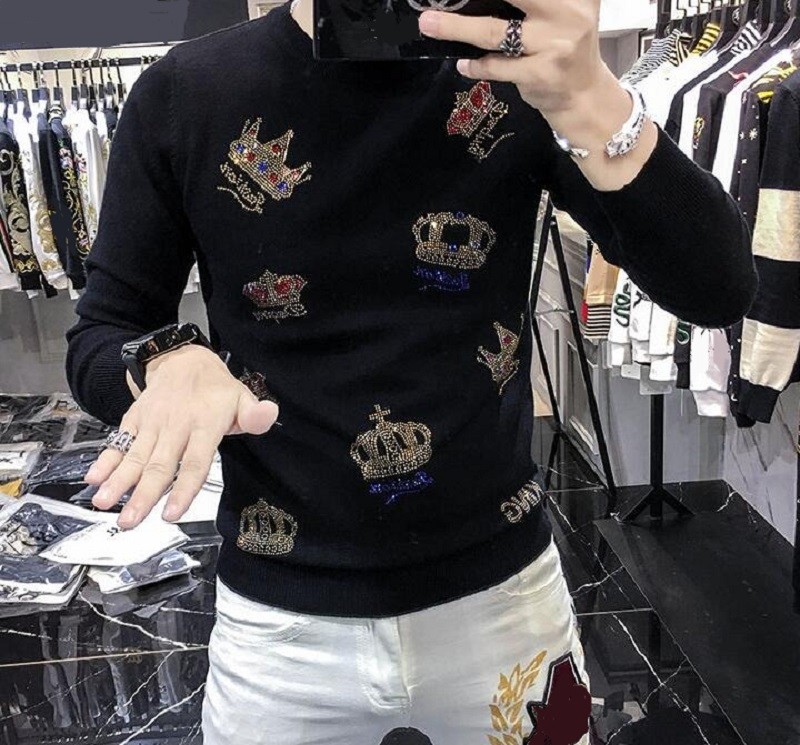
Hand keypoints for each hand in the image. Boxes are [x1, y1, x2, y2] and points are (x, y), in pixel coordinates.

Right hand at [84, 345, 278, 529]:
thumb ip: (255, 415)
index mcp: (204, 423)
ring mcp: (153, 422)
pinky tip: (94, 478)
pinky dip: (105, 459)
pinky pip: (119, 440)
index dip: (183, 489)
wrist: (183, 359)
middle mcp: (176, 425)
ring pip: (136, 455)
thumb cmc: (216, 389)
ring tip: (104, 503)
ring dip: (119, 481)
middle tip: (130, 521)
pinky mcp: (135, 419)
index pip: (195, 461)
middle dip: (143, 494)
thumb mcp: (242, 398)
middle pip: (160, 465)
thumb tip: (270, 414)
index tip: (171, 514)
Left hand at [418, 0, 657, 190]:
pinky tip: (463, 63)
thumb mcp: (561, 13)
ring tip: (429, 23)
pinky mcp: (542, 73)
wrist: (585, 98)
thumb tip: (476, 0)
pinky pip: (496, 66)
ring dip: (456, 27)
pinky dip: (476, 65)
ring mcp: (556, 44)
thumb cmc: (565, 50)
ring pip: (493, 31)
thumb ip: (531, 2)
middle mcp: (569, 12)